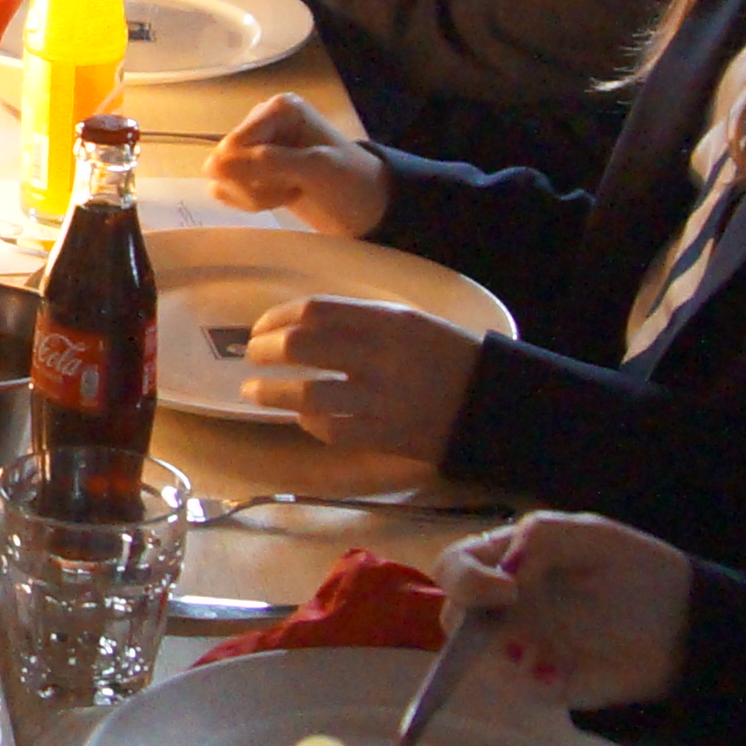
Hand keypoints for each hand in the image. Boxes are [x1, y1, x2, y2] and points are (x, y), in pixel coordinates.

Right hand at [204, 94, 387, 233]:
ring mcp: (254, 147)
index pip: (233, 146)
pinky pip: (225, 188)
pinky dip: (247, 200)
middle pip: (223, 161)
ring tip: (286, 192)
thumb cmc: (349, 182)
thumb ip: (268, 163)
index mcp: (277, 109)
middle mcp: (262, 122)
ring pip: (221, 177)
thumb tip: (214, 165)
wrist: (366, 208)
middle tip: (288, 189)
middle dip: (253, 184)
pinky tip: (276, 197)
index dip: (252, 172)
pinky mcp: (251, 170)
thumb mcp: (315, 168)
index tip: (289, 181)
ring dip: (252, 194)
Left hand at [245, 295, 483, 473]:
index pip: (315, 310)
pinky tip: (302, 418)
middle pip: (301, 347)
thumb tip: (306, 324)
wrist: (492, 403)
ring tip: (254, 391)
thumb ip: (364, 319)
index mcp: (388, 321)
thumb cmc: (450, 356)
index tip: (262, 326)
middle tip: (253, 355)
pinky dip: (308, 422)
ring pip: (307, 394)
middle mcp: (380, 356)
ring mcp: (380, 399)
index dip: (277, 318)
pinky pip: (331, 430)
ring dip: (270, 392)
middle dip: (265, 351)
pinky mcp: (383, 436)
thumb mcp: (411, 321)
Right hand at [434, 511, 692, 710]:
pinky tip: (563, 676)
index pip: (454, 566)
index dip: (465, 578)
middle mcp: (500, 606)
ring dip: (504, 662)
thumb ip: (542, 539)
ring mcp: (517, 648)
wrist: (684, 626)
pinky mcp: (539, 685)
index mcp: (505, 561)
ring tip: (550, 662)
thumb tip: (502, 570)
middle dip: (473, 627)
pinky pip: (517, 690)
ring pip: (475, 662)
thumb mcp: (593, 537)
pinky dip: (535, 684)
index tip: (505, 589)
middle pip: (453, 618)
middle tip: (516, 628)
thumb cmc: (637, 571)